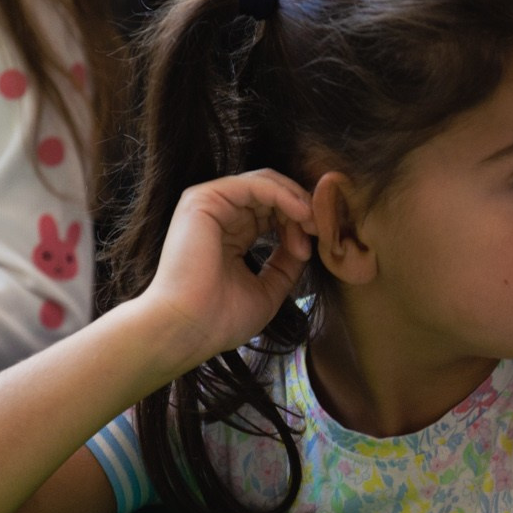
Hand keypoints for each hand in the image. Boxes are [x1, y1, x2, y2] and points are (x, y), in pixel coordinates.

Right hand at [136, 169, 314, 370]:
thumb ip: (286, 265)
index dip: (299, 224)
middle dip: (302, 209)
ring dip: (296, 200)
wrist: (189, 329)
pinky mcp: (204, 199)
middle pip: (272, 194)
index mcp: (230, 234)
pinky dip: (283, 195)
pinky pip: (255, 184)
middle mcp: (219, 216)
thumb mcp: (267, 290)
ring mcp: (209, 205)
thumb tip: (306, 245)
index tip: (319, 246)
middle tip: (322, 229)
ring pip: (266, 183)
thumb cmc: (220, 319)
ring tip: (314, 223)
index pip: (272, 212)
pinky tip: (301, 213)